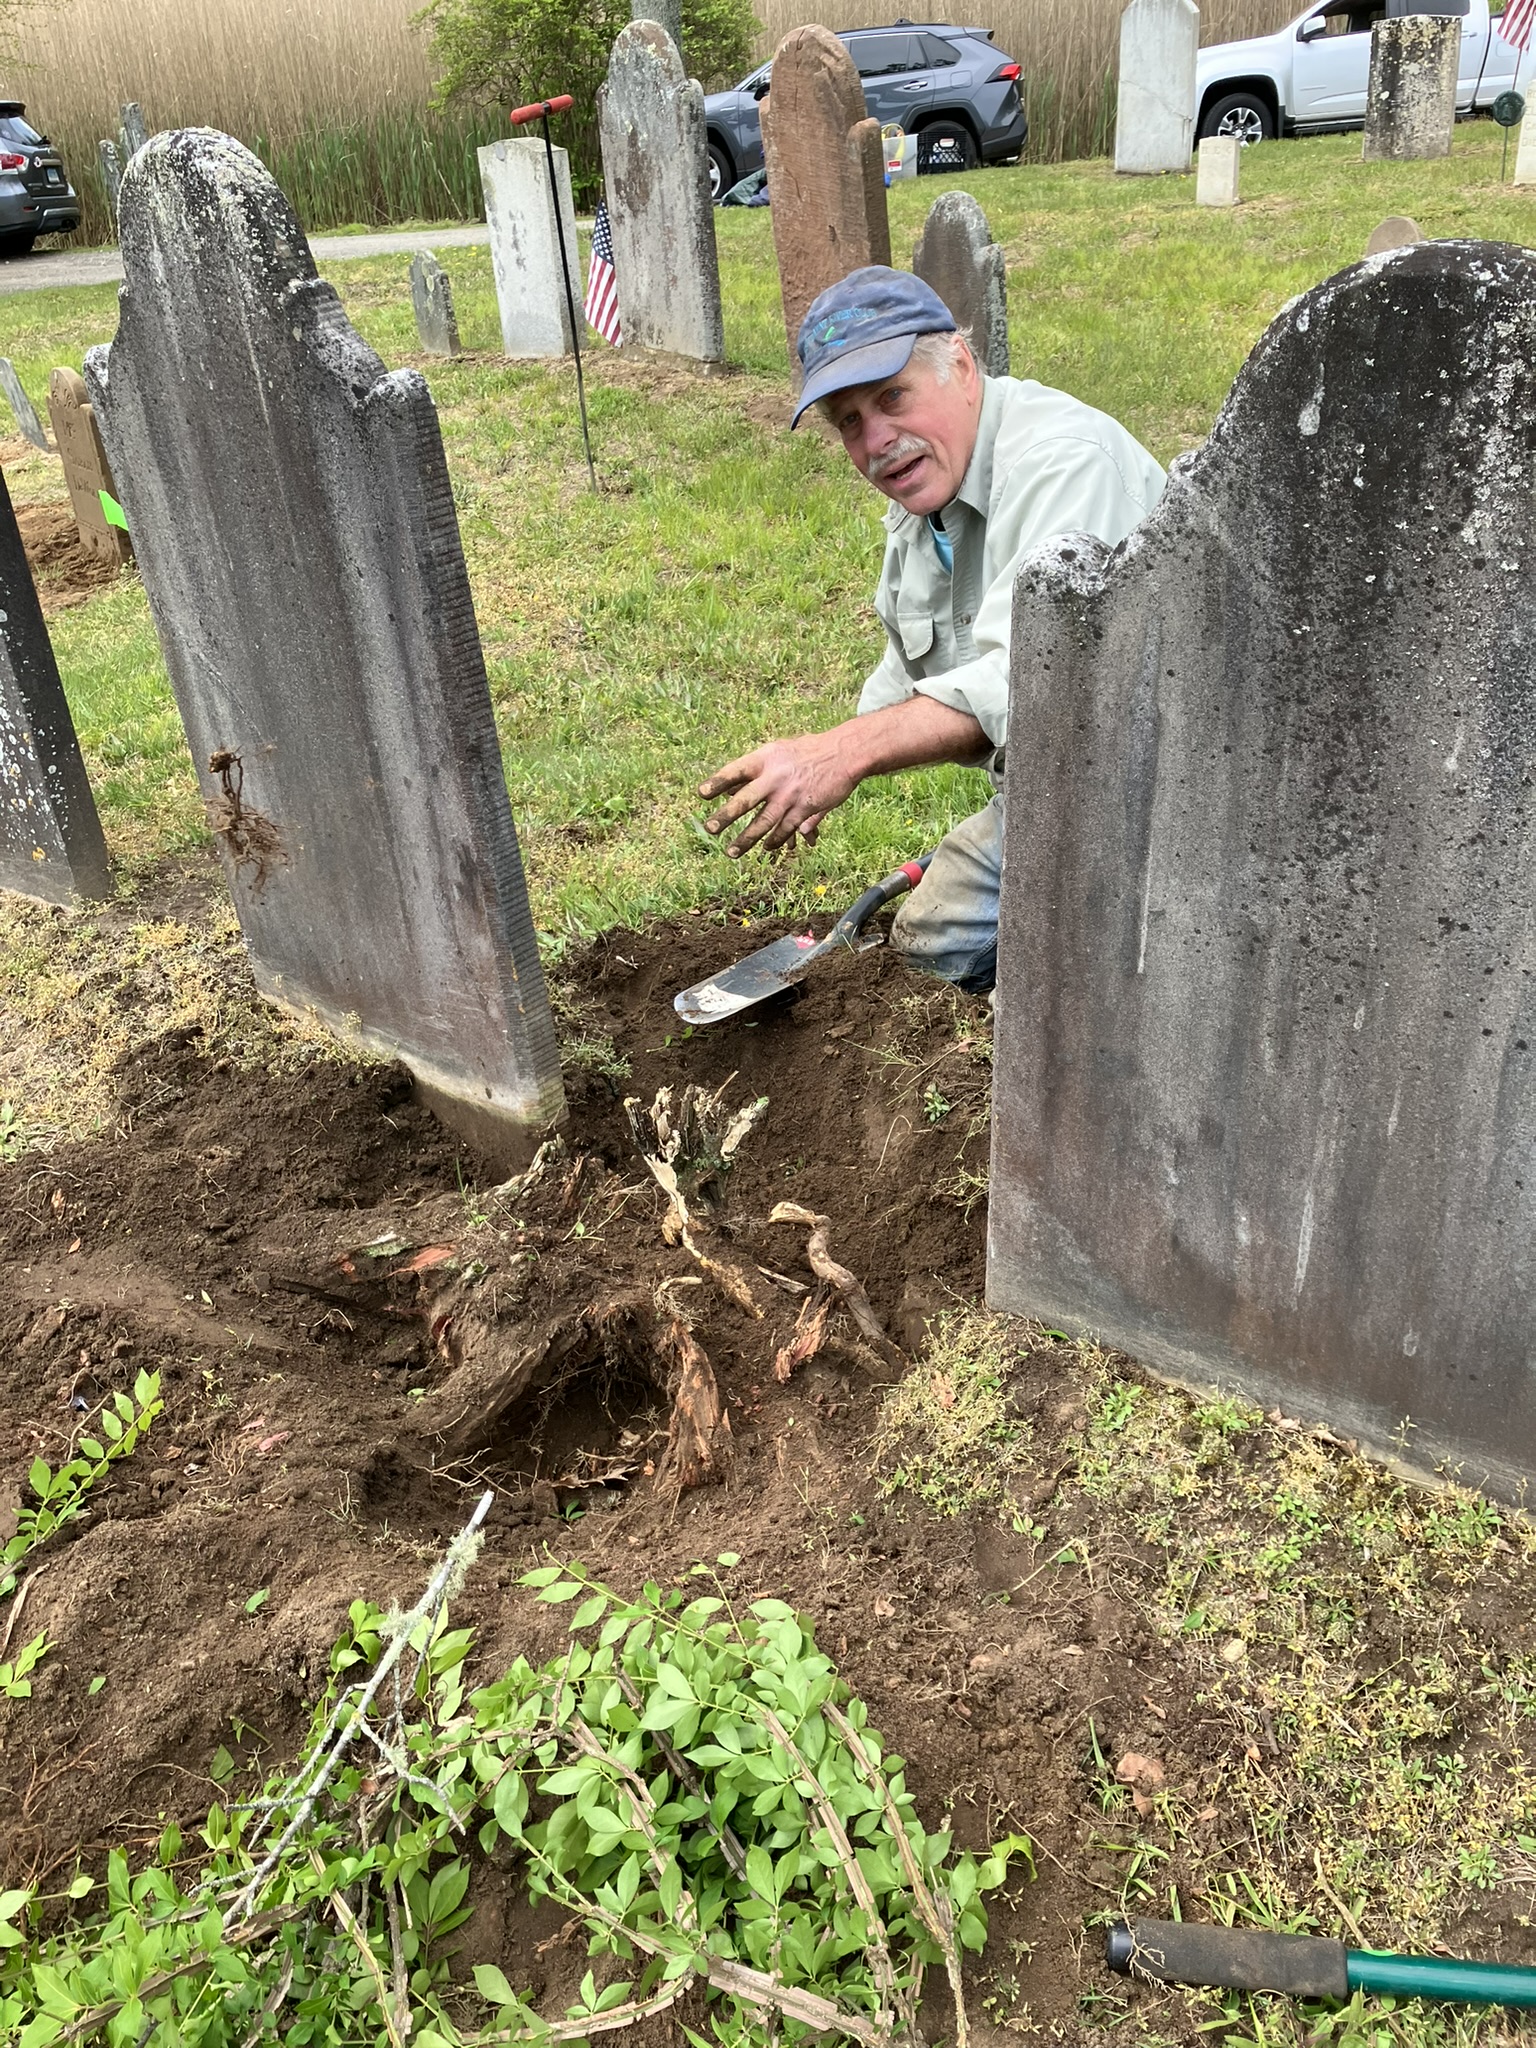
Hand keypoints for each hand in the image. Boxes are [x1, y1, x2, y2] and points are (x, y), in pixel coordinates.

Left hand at [698, 732, 862, 855]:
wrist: (844, 753)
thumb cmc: (806, 751)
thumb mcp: (779, 750)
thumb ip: (756, 770)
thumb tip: (731, 788)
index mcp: (766, 759)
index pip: (736, 770)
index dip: (718, 782)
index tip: (701, 794)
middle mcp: (775, 778)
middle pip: (746, 800)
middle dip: (726, 816)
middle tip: (710, 829)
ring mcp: (790, 795)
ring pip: (764, 822)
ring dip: (746, 839)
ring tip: (731, 852)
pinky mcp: (806, 808)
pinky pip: (786, 829)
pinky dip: (775, 840)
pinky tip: (766, 847)